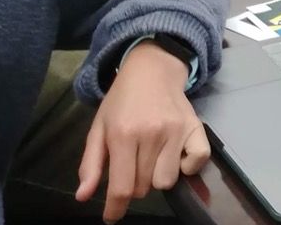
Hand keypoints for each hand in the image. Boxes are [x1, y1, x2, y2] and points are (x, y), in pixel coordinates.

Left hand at [76, 41, 209, 222]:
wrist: (152, 70)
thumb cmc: (121, 102)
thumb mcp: (98, 129)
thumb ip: (90, 164)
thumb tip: (83, 196)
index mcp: (123, 135)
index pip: (122, 187)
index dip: (115, 208)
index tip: (112, 216)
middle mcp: (152, 134)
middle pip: (144, 187)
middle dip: (134, 185)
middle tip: (131, 166)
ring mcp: (176, 131)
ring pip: (167, 180)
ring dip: (157, 178)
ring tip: (152, 160)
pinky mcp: (196, 127)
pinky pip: (197, 162)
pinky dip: (187, 167)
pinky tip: (176, 158)